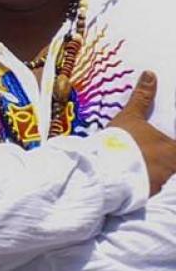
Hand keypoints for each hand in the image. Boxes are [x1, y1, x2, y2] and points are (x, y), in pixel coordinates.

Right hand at [108, 71, 175, 195]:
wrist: (102, 171)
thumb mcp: (130, 117)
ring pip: (168, 176)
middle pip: (174, 161)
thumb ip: (142, 98)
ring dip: (161, 171)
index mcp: (173, 148)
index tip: (169, 144)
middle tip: (150, 153)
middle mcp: (173, 167)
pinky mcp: (150, 195)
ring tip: (146, 168)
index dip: (174, 145)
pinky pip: (156, 189)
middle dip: (168, 158)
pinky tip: (139, 181)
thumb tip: (150, 74)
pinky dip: (151, 185)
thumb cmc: (120, 142)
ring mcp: (163, 183)